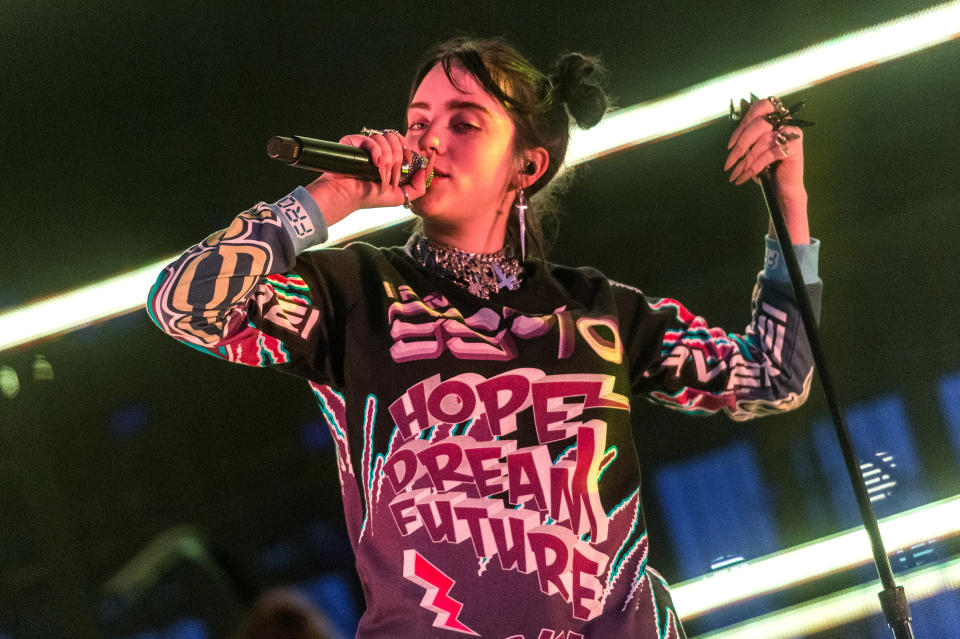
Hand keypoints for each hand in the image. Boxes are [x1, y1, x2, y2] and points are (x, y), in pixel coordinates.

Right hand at [304, 129, 430, 225]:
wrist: (347, 197)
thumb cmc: (370, 197)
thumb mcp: (400, 196)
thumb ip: (418, 187)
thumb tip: (425, 170)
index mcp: (388, 156)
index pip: (404, 143)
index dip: (409, 153)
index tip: (406, 168)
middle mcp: (377, 147)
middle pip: (397, 139)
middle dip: (398, 161)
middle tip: (392, 178)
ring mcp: (365, 143)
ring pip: (385, 139)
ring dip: (387, 161)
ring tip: (380, 176)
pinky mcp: (353, 141)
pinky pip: (371, 140)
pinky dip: (377, 152)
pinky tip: (375, 163)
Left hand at [724, 98, 804, 201]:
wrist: (783, 189)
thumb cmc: (767, 168)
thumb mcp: (753, 150)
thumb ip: (748, 137)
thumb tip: (735, 130)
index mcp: (776, 118)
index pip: (759, 108)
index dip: (742, 125)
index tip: (730, 145)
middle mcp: (786, 122)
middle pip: (760, 123)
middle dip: (742, 144)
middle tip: (730, 162)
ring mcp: (792, 133)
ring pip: (764, 139)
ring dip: (747, 159)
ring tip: (736, 173)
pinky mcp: (795, 147)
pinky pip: (770, 153)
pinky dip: (755, 166)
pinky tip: (746, 177)